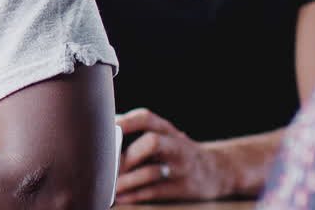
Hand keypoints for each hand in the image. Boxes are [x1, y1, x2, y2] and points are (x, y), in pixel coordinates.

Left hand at [114, 108, 229, 203]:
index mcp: (166, 129)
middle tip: (105, 165)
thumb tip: (97, 138)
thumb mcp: (163, 135)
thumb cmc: (174, 151)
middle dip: (126, 155)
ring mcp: (181, 168)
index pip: (145, 118)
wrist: (217, 170)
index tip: (104, 130)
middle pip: (152, 142)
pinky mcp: (183, 188)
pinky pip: (156, 192)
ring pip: (152, 172)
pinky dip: (135, 195)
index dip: (124, 122)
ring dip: (127, 180)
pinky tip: (120, 197)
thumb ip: (136, 133)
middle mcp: (176, 145)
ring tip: (109, 186)